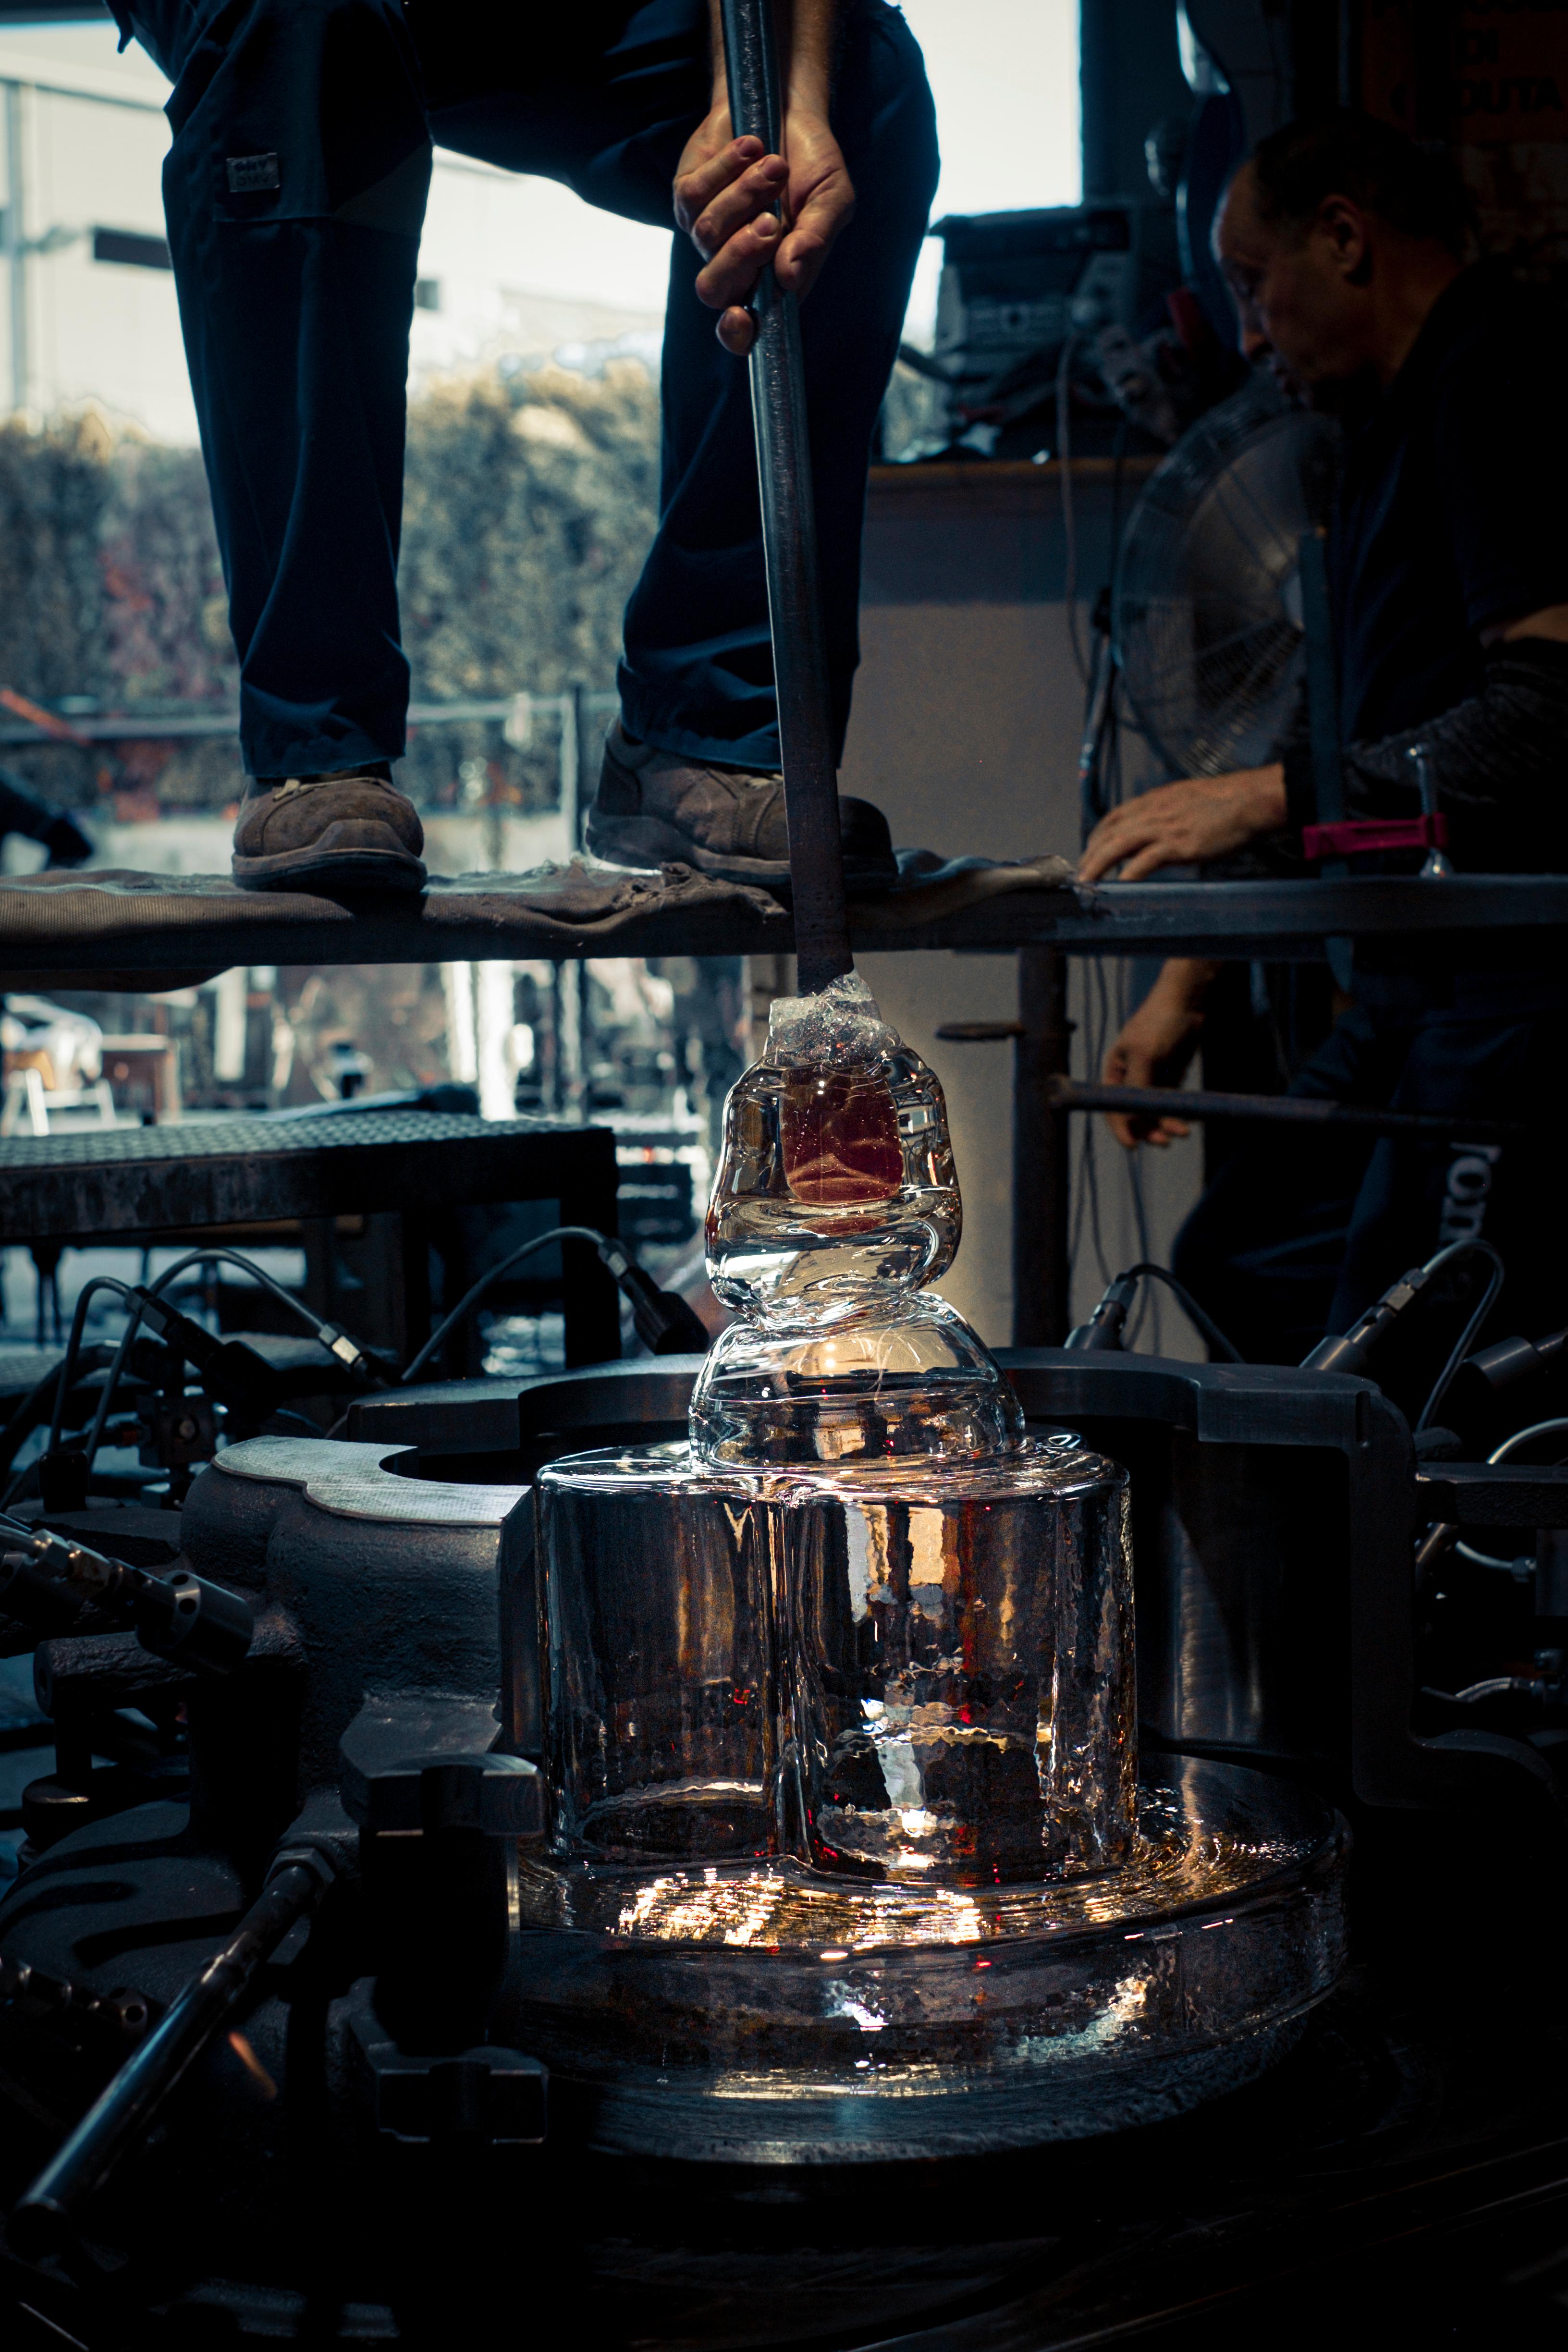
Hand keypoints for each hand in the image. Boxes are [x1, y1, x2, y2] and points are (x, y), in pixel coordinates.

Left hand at [674, 107, 854, 355]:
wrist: (786, 107)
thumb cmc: (813, 164)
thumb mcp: (831, 200)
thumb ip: (815, 240)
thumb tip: (790, 277)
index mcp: (771, 281)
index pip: (743, 328)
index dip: (737, 333)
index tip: (741, 318)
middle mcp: (734, 264)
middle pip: (713, 290)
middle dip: (741, 256)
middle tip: (771, 223)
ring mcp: (706, 231)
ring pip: (708, 234)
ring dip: (746, 196)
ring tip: (775, 166)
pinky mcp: (687, 194)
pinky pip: (696, 194)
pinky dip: (729, 167)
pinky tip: (752, 147)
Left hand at [1078, 763, 1286, 883]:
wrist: (1251, 800)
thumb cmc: (1229, 802)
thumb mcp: (1190, 800)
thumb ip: (1171, 812)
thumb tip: (1165, 828)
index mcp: (1156, 799)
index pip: (1115, 815)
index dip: (1098, 834)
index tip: (1090, 850)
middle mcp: (1154, 810)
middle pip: (1110, 831)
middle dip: (1090, 853)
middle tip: (1079, 873)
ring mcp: (1164, 827)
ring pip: (1118, 845)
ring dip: (1098, 864)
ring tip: (1086, 882)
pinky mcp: (1178, 844)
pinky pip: (1144, 861)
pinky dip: (1127, 874)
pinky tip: (1117, 887)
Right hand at [1101, 960, 1216, 1148]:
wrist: (1187, 1004)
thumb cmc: (1160, 1023)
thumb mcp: (1145, 1054)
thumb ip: (1137, 1085)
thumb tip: (1131, 1117)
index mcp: (1116, 1072)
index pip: (1112, 1108)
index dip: (1121, 1129)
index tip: (1133, 1146)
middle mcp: (1132, 1079)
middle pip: (1135, 1115)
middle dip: (1149, 1130)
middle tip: (1165, 1141)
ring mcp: (1152, 1080)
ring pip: (1155, 1113)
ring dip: (1166, 1125)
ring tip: (1183, 1132)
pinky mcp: (1171, 1079)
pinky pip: (1171, 1104)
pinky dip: (1177, 1114)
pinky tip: (1188, 1120)